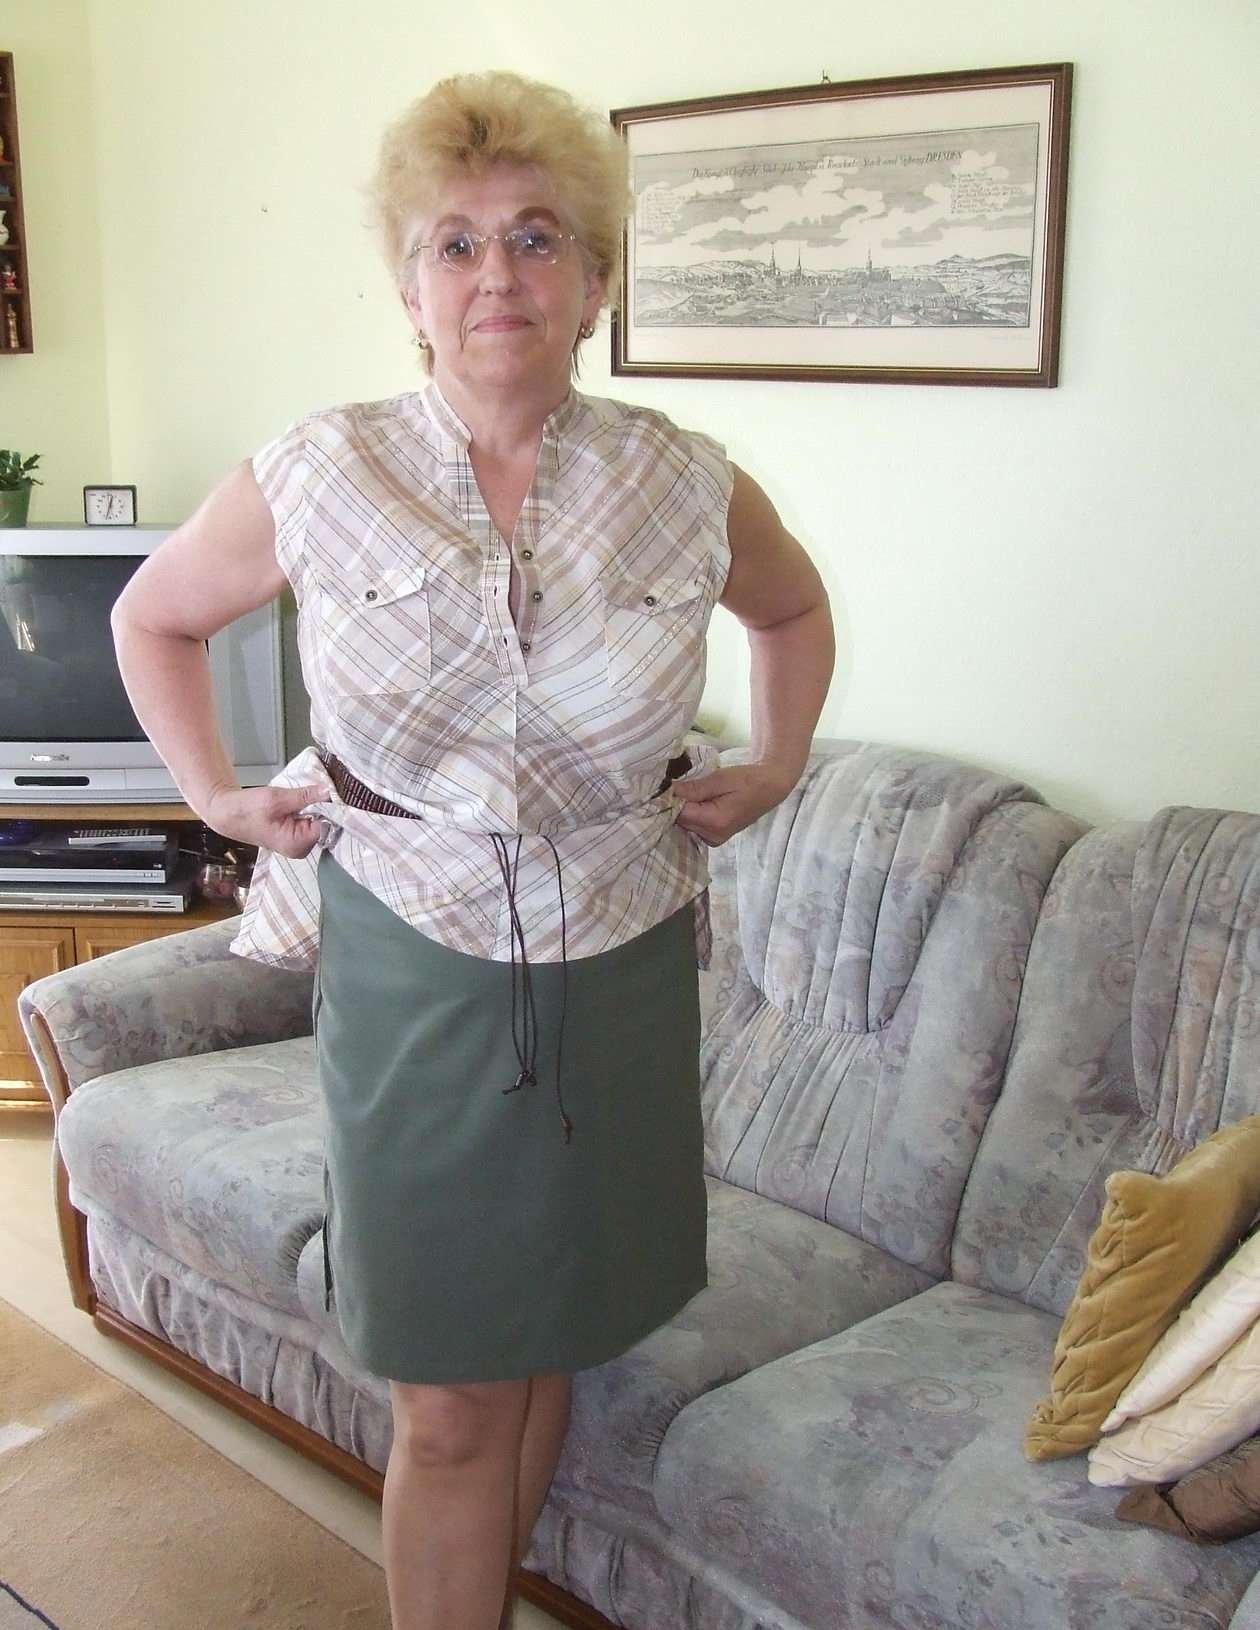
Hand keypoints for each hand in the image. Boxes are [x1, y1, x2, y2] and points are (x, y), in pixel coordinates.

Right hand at [202, 783, 325, 858]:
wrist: (228, 813)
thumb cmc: (248, 809)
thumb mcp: (278, 799)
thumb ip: (306, 796)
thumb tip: (329, 792)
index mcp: (297, 845)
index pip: (327, 825)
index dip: (327, 807)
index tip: (325, 793)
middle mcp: (300, 849)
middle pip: (324, 824)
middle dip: (318, 807)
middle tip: (306, 793)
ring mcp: (298, 844)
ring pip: (317, 821)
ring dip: (312, 807)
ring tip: (296, 800)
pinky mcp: (295, 837)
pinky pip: (309, 821)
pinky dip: (305, 810)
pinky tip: (295, 805)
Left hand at [674, 761, 798, 847]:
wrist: (768, 788)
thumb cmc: (747, 780)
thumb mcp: (721, 778)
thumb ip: (695, 787)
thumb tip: (669, 790)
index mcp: (715, 822)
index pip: (679, 813)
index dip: (671, 798)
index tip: (667, 784)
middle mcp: (712, 836)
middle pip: (680, 821)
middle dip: (676, 803)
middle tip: (678, 784)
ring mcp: (713, 840)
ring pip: (684, 824)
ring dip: (683, 808)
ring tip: (688, 791)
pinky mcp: (713, 838)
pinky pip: (692, 826)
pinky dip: (691, 814)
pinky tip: (695, 801)